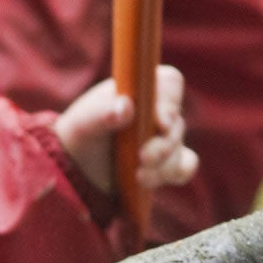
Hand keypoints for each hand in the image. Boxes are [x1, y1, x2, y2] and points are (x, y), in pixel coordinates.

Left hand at [55, 64, 198, 196]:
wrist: (77, 167)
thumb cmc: (81, 134)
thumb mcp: (83, 123)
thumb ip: (102, 112)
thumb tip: (127, 107)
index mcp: (141, 90)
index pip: (170, 82)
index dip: (171, 100)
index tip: (161, 123)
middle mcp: (157, 111)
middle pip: (177, 123)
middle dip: (162, 145)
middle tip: (142, 158)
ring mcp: (164, 137)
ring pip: (179, 150)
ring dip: (162, 166)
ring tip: (137, 176)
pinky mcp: (167, 162)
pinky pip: (185, 167)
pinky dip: (173, 174)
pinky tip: (149, 180)